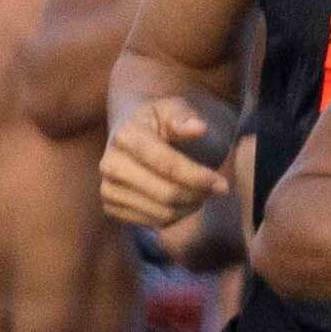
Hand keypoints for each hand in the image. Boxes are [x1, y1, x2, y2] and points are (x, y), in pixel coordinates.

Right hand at [97, 92, 234, 231]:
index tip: (222, 184)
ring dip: (190, 207)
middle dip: (198, 194)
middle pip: (165, 193)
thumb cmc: (162, 121)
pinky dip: (176, 217)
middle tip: (216, 188)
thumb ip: (185, 117)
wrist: (137, 135)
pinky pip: (152, 223)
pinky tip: (184, 200)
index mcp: (125, 136)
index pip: (166, 164)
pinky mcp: (111, 207)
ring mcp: (107, 188)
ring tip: (201, 192)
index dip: (198, 177)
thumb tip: (198, 128)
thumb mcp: (174, 109)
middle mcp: (110, 164)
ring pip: (162, 213)